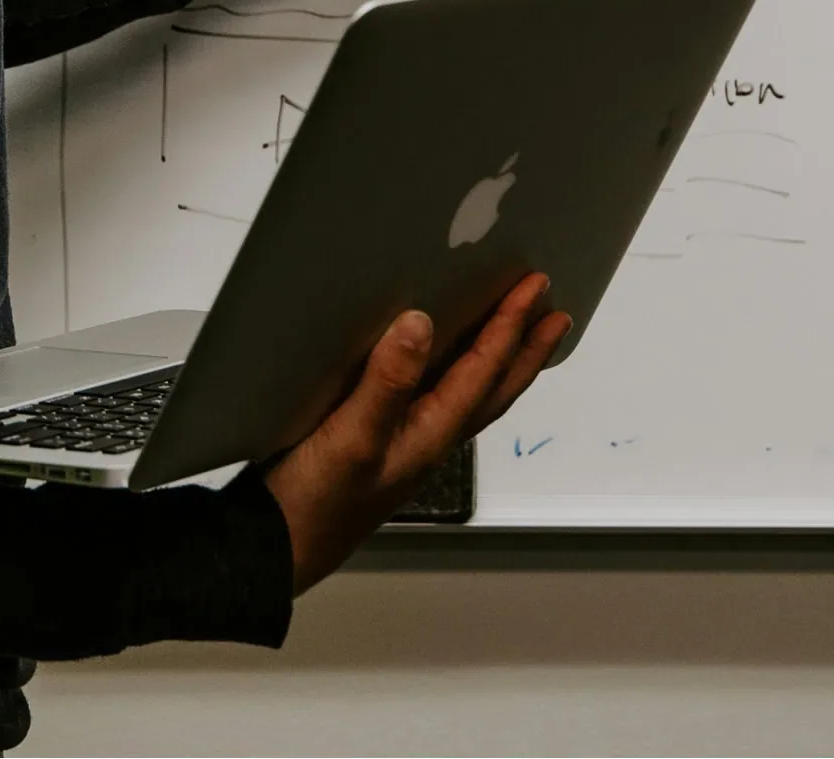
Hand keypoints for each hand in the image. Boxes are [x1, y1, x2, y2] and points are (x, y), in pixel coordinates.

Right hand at [264, 274, 570, 593]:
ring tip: (520, 336)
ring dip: (502, 363)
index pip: (483, 371)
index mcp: (430, 433)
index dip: (510, 327)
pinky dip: (460, 376)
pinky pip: (441, 400)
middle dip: (526, 350)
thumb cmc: (317, 501)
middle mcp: (429, 437)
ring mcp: (408, 442)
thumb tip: (421, 323)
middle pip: (494, 389)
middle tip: (555, 314)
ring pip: (473, 396)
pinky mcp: (382, 441)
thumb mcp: (353, 436)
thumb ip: (388, 383)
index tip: (533, 288)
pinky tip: (442, 366)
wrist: (278, 546)